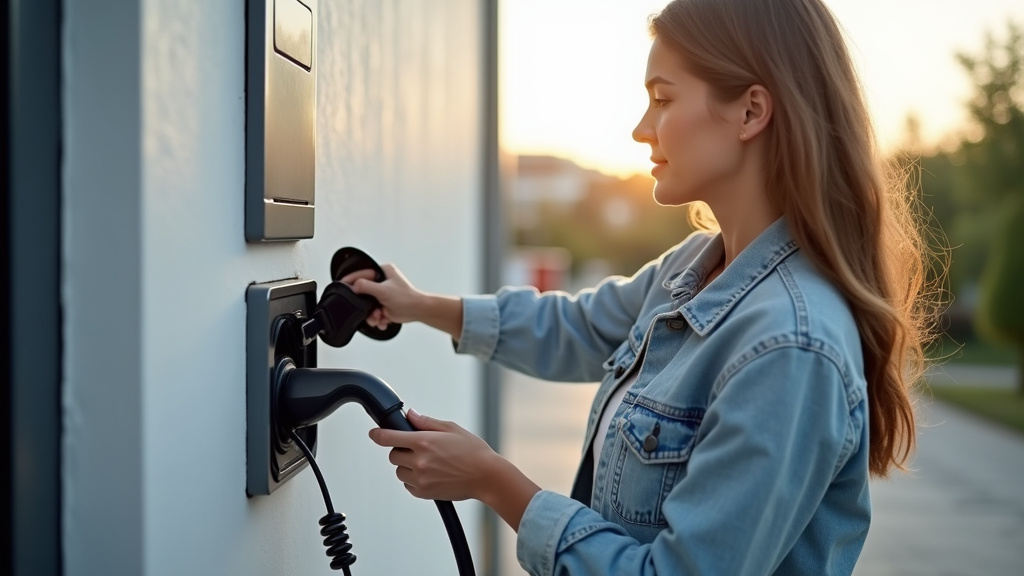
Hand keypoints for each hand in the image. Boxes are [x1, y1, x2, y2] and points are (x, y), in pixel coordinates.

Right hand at [340, 263, 424, 329]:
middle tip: (367, 309)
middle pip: (363, 292)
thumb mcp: (384, 290)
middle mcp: (382, 282)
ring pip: (368, 305)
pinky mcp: (384, 305)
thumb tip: (354, 285)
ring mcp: (383, 294)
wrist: (418, 311)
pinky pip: (373, 312)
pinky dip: (377, 318)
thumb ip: (367, 287)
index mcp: (383, 272)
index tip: (342, 284)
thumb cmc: (407, 298)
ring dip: (371, 314)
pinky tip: (383, 320)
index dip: (351, 280)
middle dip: (365, 304)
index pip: (362, 274)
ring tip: (378, 317)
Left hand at [368, 409, 498, 501]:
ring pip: (399, 471)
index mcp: (424, 442)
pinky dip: (414, 480)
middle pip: (393, 455)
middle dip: (401, 450)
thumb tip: (411, 416)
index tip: (373, 433)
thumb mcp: (451, 429)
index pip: (390, 437)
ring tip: (429, 463)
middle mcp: (419, 461)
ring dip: (407, 466)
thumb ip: (427, 422)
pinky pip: (408, 485)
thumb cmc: (473, 452)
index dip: (378, 434)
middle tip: (418, 449)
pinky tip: (430, 475)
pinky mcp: (424, 493)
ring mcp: (421, 479)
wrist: (486, 476)